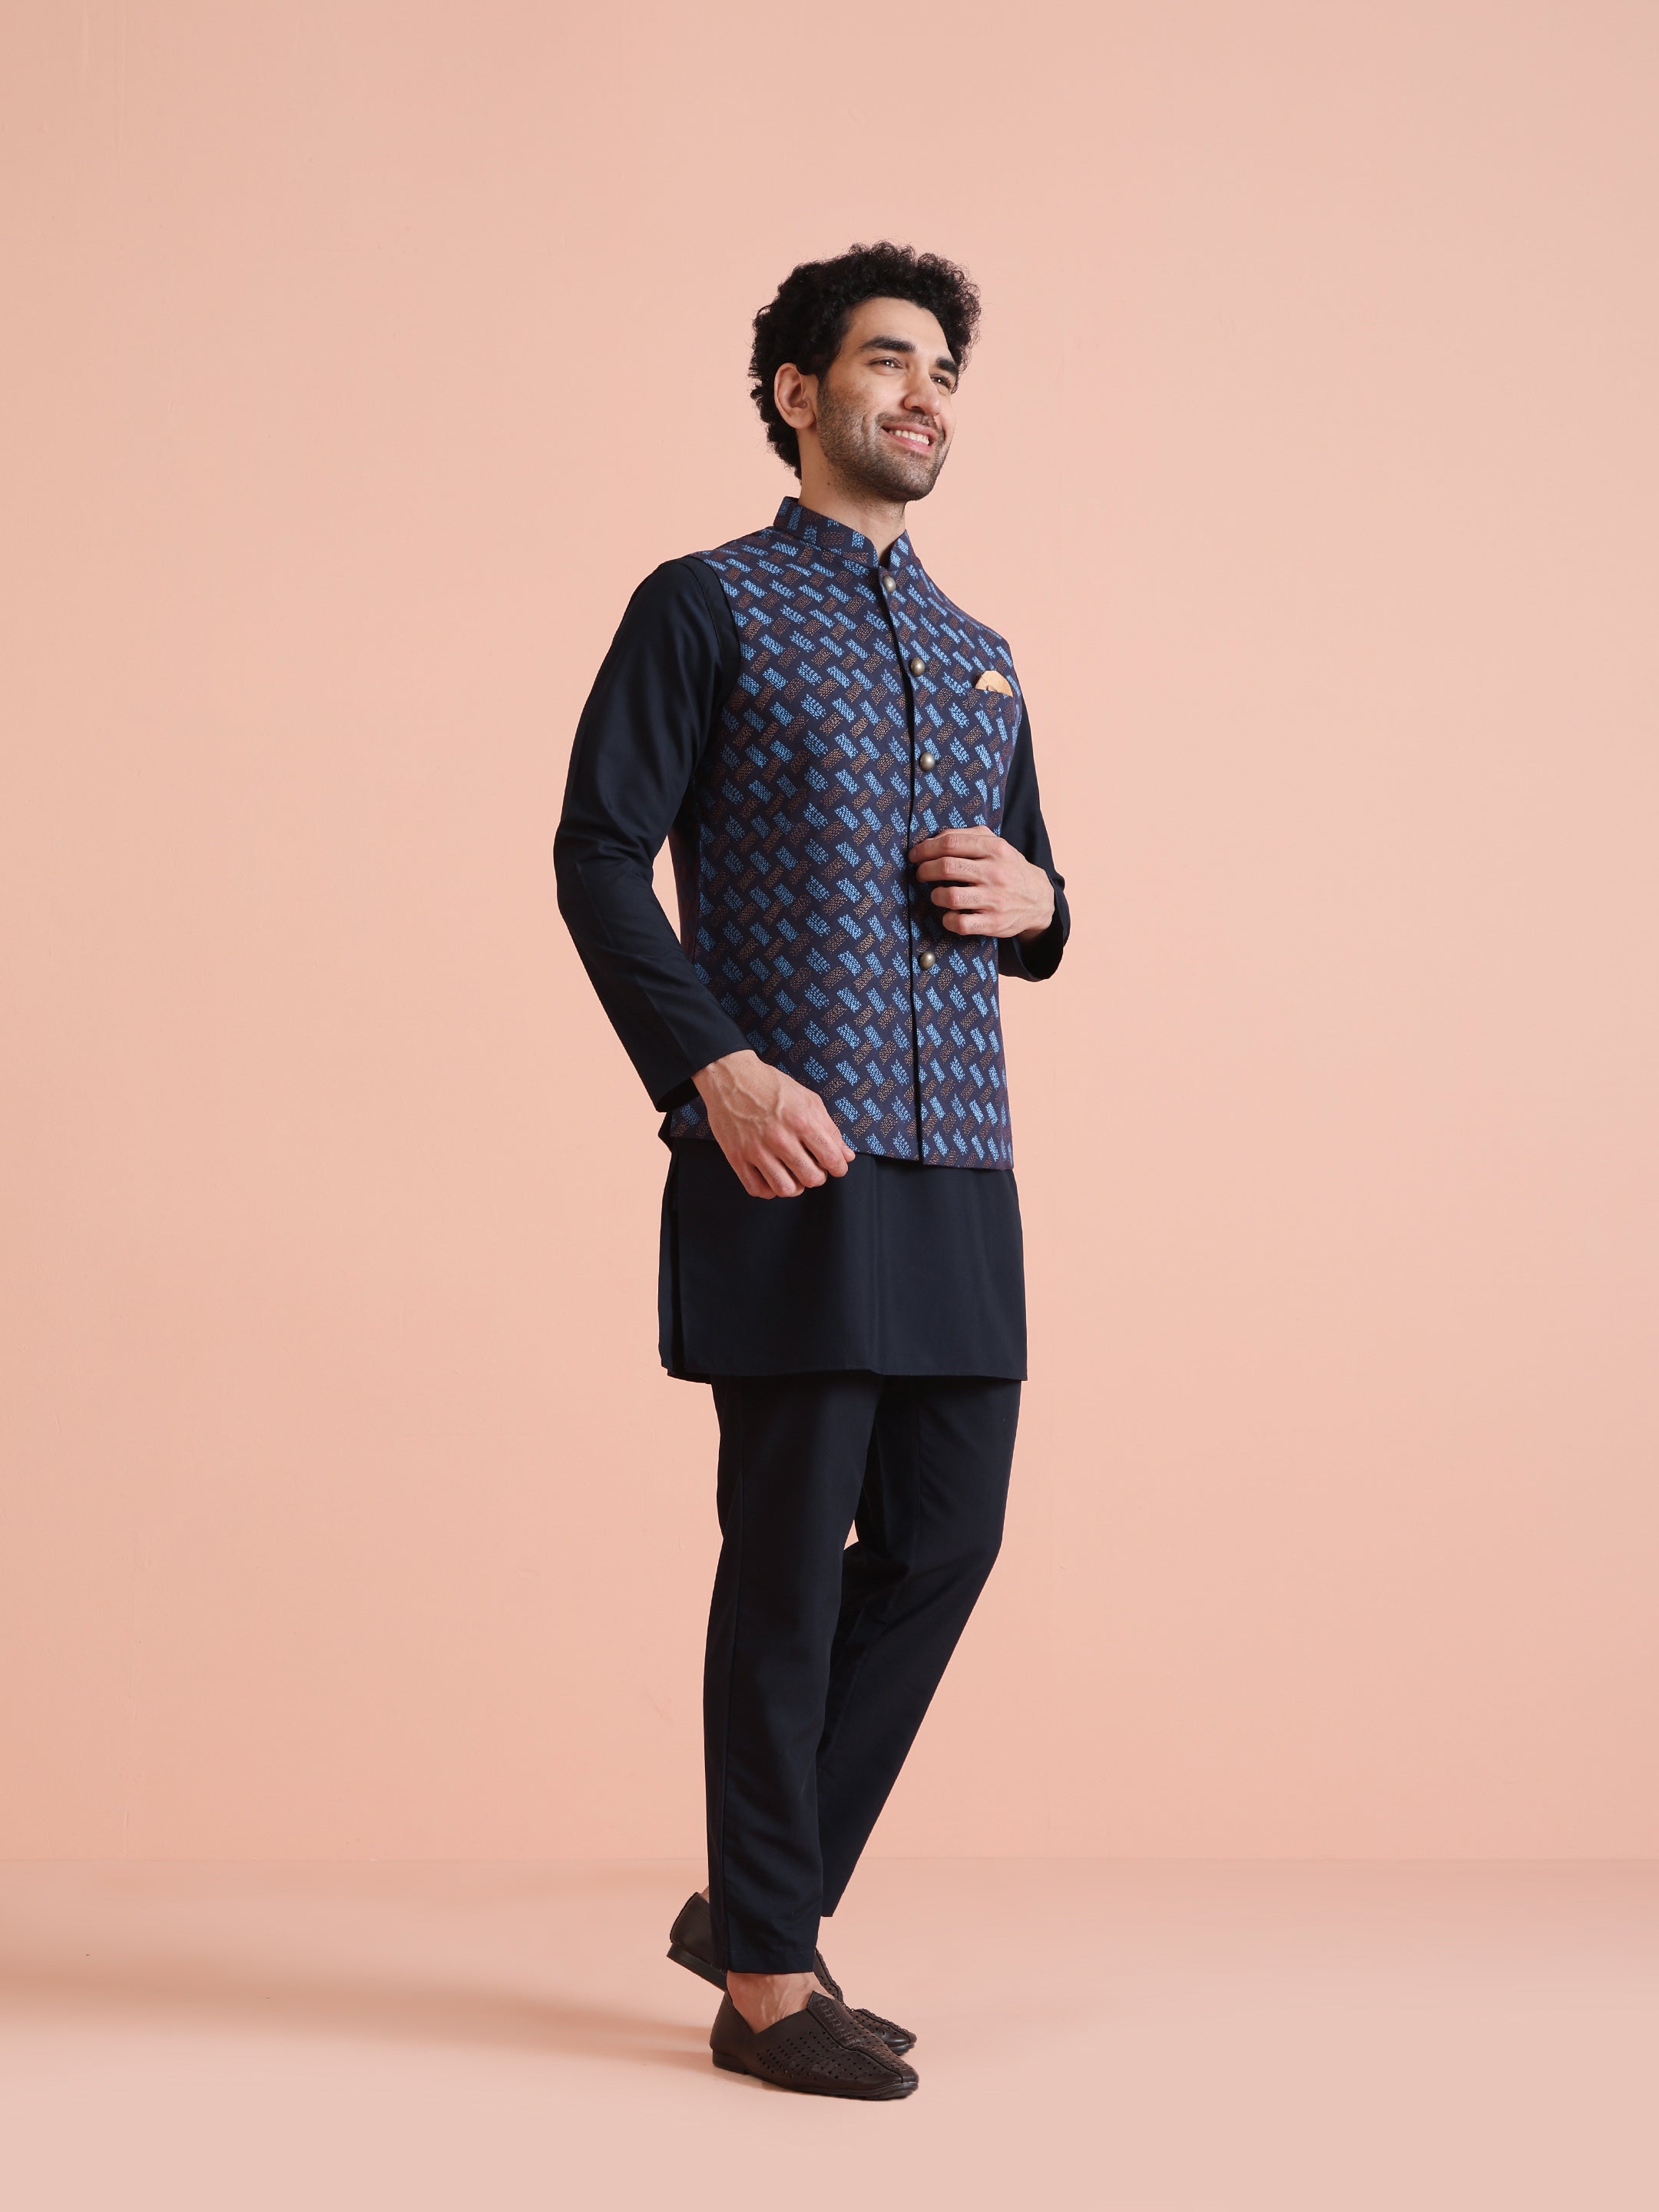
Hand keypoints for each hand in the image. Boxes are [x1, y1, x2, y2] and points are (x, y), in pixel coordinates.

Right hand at [692, 1050, 854, 1198]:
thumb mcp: (807, 1099)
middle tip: (813, 1168)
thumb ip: (829, 1129)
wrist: (731, 1077)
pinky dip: (769, 1189)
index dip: (839, 1167)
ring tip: (793, 1175)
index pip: (831, 1158)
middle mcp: (780, 1138)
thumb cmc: (770, 1086)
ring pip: (785, 1189)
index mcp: (801, 1121)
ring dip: (795, 1186)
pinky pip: (757, 1189)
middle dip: (818, 1177)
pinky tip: (772, 1176)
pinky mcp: (737, 1157)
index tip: (836, 1167)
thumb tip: (846, 1155)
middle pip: (811, 1178)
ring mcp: (756, 1149)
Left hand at [908, 826, 1055, 941]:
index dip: (925, 849)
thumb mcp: (995, 844)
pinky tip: (949, 915)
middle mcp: (995, 873)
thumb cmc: (1008, 868)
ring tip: (937, 894)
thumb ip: (966, 836)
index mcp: (994, 849)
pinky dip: (947, 920)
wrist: (1039, 899)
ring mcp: (994, 899)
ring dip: (935, 895)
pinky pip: (960, 923)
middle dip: (925, 870)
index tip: (915, 855)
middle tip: (921, 874)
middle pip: (946, 867)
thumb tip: (933, 839)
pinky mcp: (993, 923)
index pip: (950, 844)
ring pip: (950, 896)